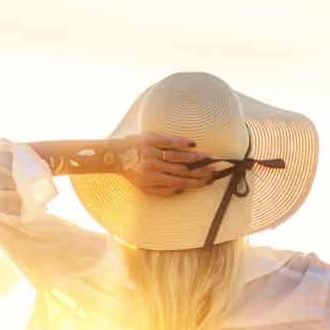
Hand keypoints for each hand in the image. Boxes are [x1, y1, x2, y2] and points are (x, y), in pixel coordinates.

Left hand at [114, 134, 228, 196]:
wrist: (115, 156)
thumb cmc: (132, 173)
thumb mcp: (145, 188)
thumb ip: (163, 190)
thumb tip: (182, 189)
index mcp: (154, 179)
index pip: (180, 182)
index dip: (196, 182)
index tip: (208, 181)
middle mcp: (154, 165)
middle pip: (182, 169)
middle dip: (200, 170)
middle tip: (214, 170)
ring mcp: (153, 151)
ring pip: (178, 156)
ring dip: (195, 157)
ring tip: (208, 158)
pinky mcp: (151, 139)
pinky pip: (169, 141)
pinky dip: (182, 142)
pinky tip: (193, 144)